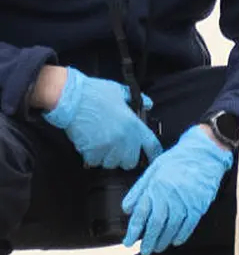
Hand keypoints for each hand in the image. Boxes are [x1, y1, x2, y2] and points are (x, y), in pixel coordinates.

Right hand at [42, 66, 161, 169]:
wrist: (69, 97)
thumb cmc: (94, 92)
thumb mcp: (120, 91)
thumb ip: (137, 100)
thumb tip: (149, 105)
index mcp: (134, 125)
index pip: (152, 147)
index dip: (153, 155)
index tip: (151, 159)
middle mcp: (124, 139)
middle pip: (131, 162)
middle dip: (124, 157)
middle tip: (116, 148)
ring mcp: (109, 147)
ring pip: (112, 163)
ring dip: (107, 157)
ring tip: (101, 145)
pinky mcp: (92, 152)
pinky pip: (95, 162)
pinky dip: (91, 157)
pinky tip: (89, 145)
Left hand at [122, 125, 233, 254]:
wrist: (204, 154)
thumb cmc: (179, 159)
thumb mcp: (153, 169)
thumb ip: (139, 189)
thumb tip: (128, 206)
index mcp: (156, 188)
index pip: (141, 214)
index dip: (133, 230)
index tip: (128, 241)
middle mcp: (169, 197)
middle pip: (156, 224)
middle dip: (148, 240)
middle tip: (144, 250)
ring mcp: (185, 202)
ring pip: (172, 227)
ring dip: (163, 240)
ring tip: (158, 247)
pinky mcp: (199, 205)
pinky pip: (189, 225)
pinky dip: (182, 235)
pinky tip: (176, 241)